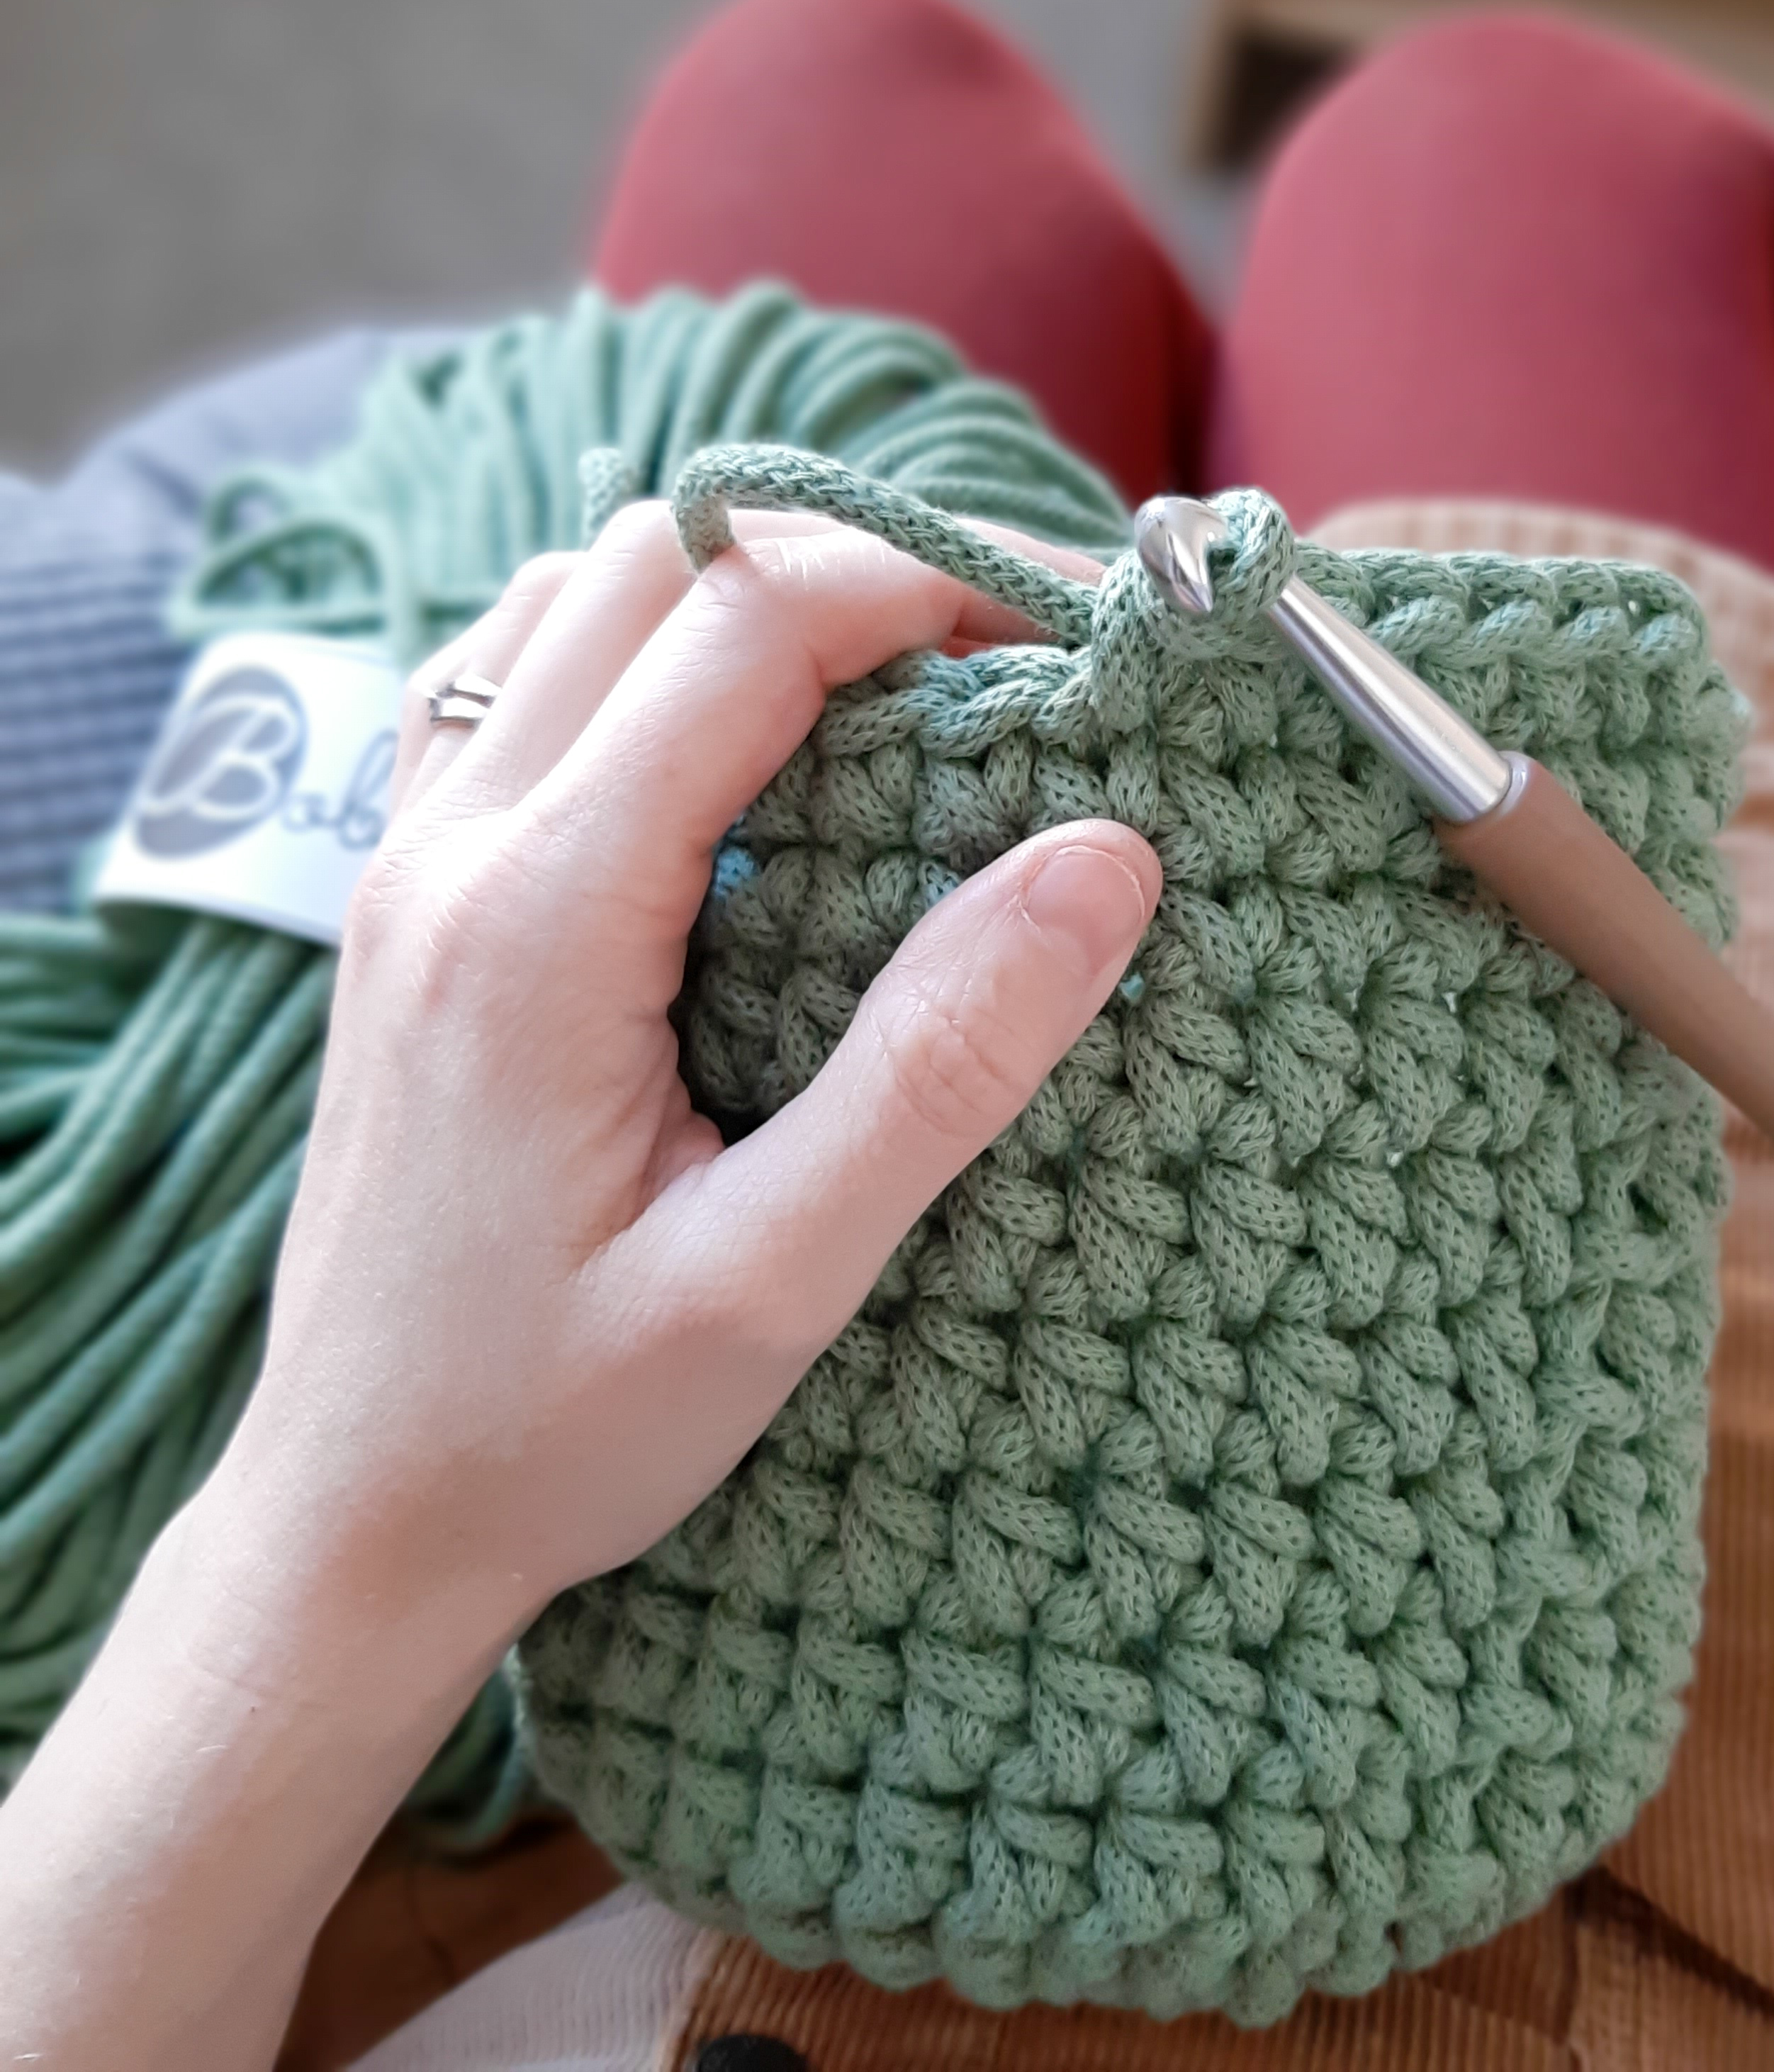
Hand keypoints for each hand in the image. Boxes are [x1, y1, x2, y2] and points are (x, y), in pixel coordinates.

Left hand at [0, 502, 1155, 2065]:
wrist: (358, 1515)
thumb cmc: (557, 1426)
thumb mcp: (776, 1280)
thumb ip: (939, 1062)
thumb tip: (1105, 860)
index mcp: (543, 920)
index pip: (750, 625)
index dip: (931, 583)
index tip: (1069, 631)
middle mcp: (451, 848)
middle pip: (660, 569)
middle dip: (851, 568)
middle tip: (1000, 659)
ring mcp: (408, 862)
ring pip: (574, 602)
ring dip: (737, 603)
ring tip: (880, 696)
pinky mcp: (407, 900)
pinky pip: (512, 684)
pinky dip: (635, 656)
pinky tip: (718, 752)